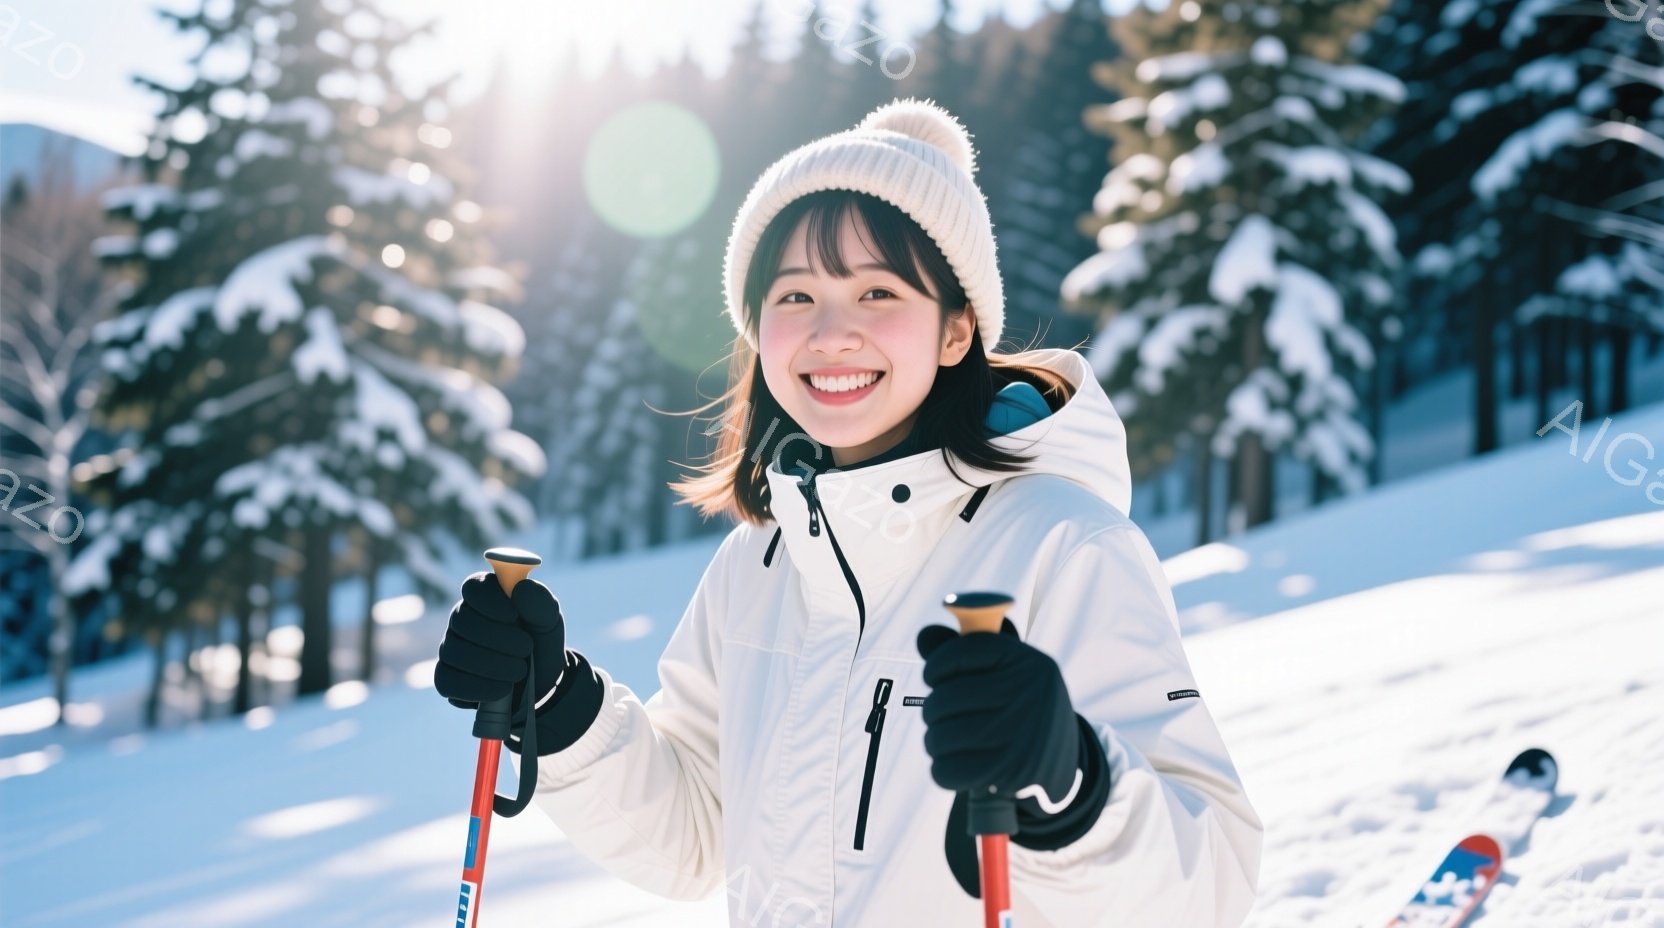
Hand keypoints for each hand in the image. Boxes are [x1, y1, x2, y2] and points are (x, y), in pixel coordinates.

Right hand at [434, 571, 606, 756]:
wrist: (541, 682)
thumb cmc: (541, 642)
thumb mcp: (549, 622)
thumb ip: (541, 602)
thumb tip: (520, 588)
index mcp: (486, 597)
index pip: (473, 587)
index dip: (489, 600)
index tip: (513, 616)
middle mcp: (461, 619)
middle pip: (461, 620)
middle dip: (497, 638)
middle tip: (526, 649)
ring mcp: (450, 648)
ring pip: (454, 652)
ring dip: (491, 664)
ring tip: (520, 670)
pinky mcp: (447, 678)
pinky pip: (447, 681)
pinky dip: (478, 687)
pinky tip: (502, 689)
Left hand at [916, 618, 1109, 850]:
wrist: (1060, 762)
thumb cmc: (1018, 708)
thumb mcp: (1004, 672)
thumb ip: (962, 652)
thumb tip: (924, 636)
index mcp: (1027, 662)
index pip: (960, 653)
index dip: (936, 666)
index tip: (935, 677)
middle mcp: (1028, 694)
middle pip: (945, 698)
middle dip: (933, 709)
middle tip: (942, 716)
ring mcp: (1020, 736)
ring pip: (941, 736)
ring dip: (935, 740)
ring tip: (947, 740)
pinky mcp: (1009, 773)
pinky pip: (947, 769)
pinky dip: (942, 768)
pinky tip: (955, 762)